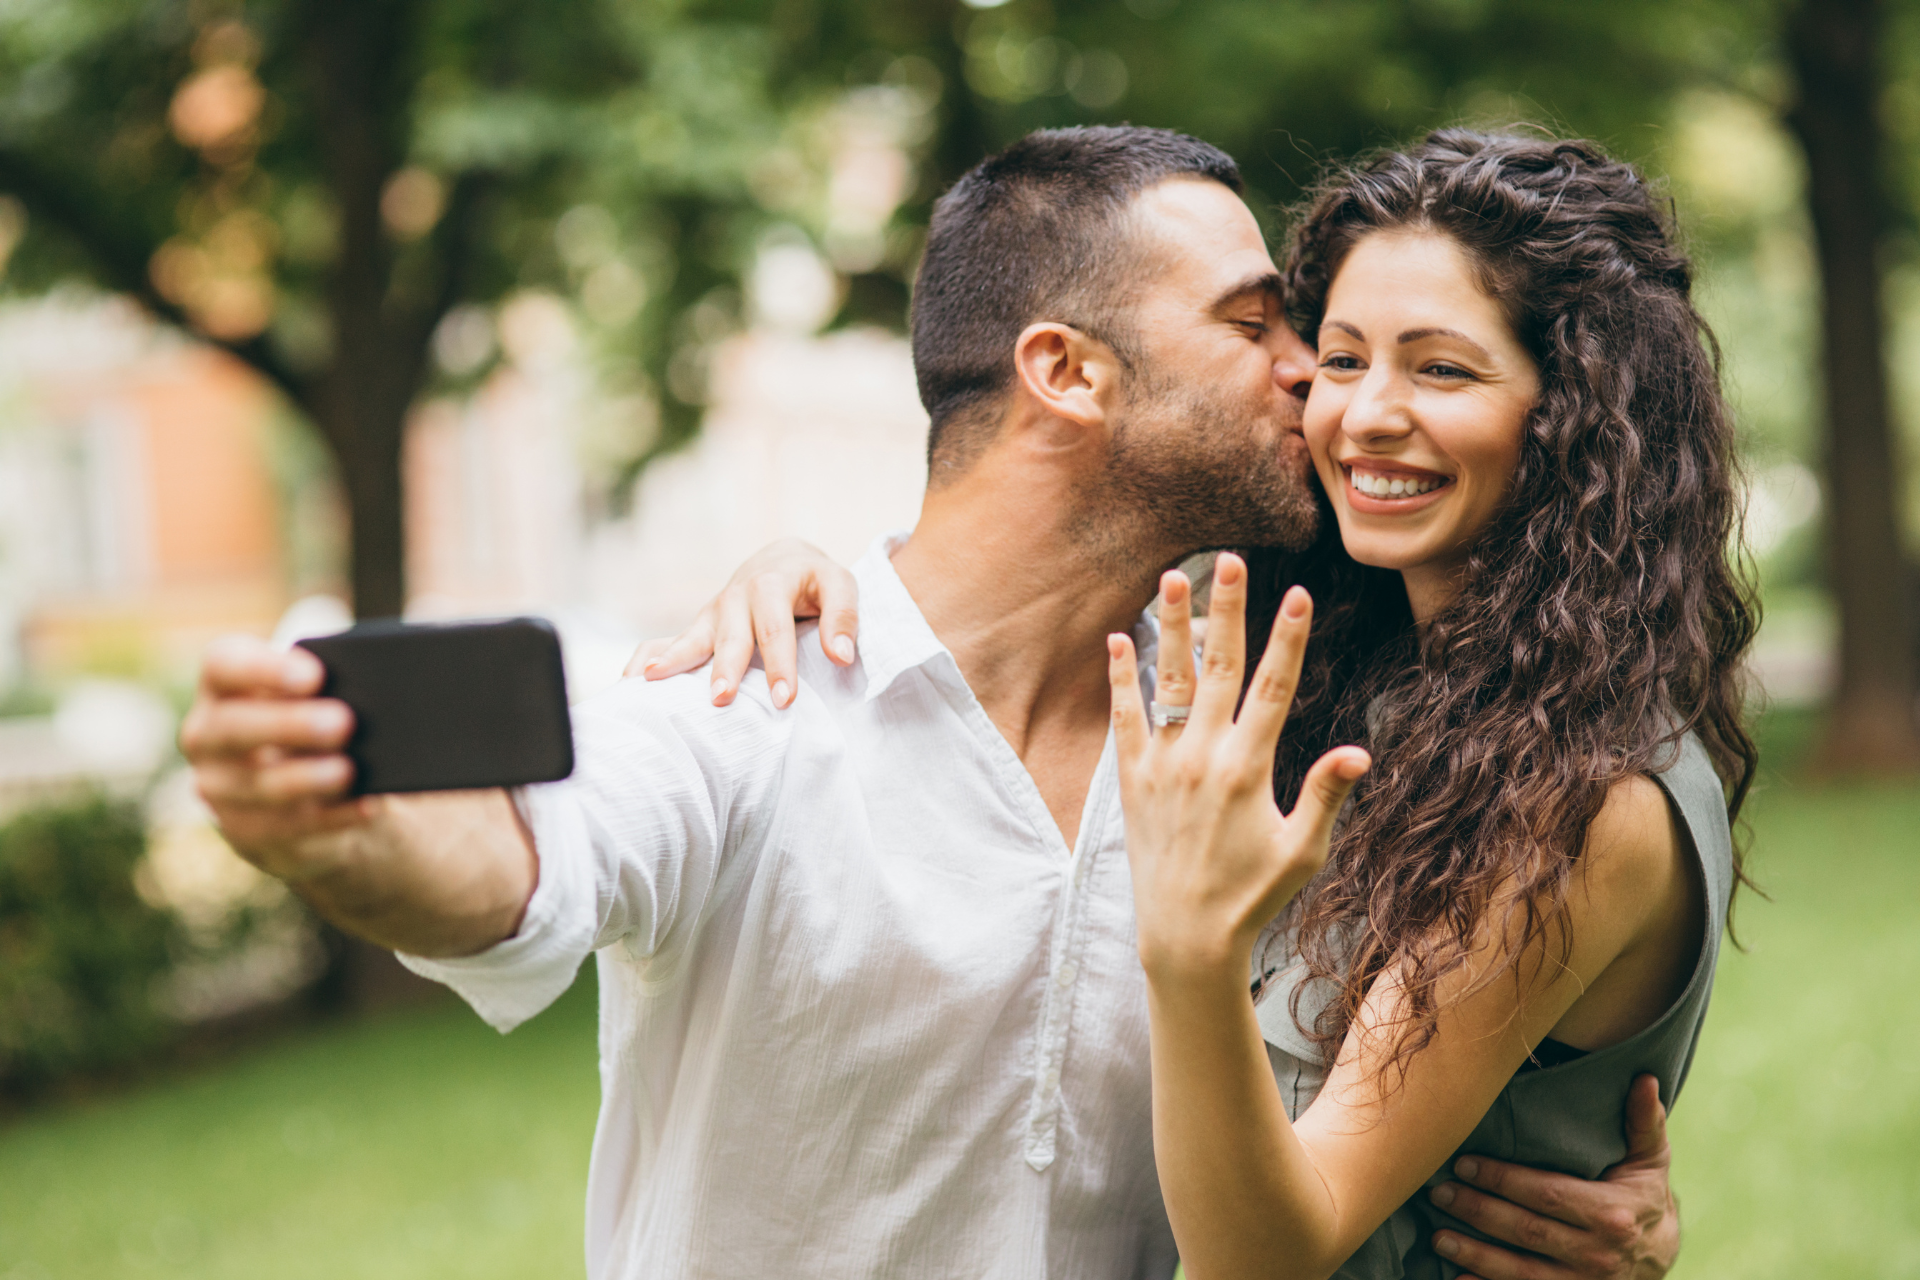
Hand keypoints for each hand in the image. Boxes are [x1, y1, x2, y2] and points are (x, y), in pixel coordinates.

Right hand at [181, 634, 537, 956]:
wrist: (310, 792)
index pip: (224, 666)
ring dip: (307, 778)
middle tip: (344, 721)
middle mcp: (209, 738)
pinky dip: (332, 819)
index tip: (314, 672)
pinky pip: (288, 831)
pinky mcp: (250, 836)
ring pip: (258, 786)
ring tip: (349, 770)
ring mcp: (223, 791)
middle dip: (288, 725)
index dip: (262, 668)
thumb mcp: (329, 697)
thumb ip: (349, 682)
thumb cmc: (324, 723)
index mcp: (226, 688)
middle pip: (235, 728)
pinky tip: (368, 807)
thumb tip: (422, 669)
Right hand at [623, 537, 859, 708]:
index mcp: (771, 584)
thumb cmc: (814, 580)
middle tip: (722, 699)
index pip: (775, 627)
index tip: (784, 699)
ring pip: (693, 636)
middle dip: (726, 668)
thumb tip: (842, 656)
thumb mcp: (839, 585)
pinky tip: (629, 681)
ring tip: (654, 680)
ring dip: (675, 660)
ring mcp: (712, 612)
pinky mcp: (699, 627)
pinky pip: (668, 641)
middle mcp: (736, 597)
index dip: (780, 664)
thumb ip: (844, 617)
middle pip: (730, 635)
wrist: (781, 560)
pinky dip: (647, 658)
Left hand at [1106, 553, 1368, 973]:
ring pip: (1169, 681)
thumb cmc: (1252, 897)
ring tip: (1174, 579)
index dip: (1288, 639)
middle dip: (1229, 610)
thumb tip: (1361, 753)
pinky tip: (1120, 639)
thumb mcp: (1302, 852)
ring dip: (1174, 627)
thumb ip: (1325, 796)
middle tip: (1232, 560)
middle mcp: (1203, 757)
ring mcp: (1164, 765)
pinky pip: (1126, 718)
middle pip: (1219, 667)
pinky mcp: (1133, 780)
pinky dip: (1122, 679)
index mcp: (1249, 770)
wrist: (1185, 938)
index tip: (1300, 594)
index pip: (1273, 688)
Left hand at [1428, 1074, 1678, 1278]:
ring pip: (1520, 1272)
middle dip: (1477, 1211)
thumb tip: (1644, 1078)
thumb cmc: (1644, 1196)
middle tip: (1438, 1192)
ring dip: (1475, 1255)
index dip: (1502, 1179)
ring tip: (1438, 1236)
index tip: (1463, 1162)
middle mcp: (1598, 1253)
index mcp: (1612, 1213)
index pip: (1547, 1193)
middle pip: (1526, 1230)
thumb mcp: (1650, 1160)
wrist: (1662, 1256)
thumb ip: (1644, 1121)